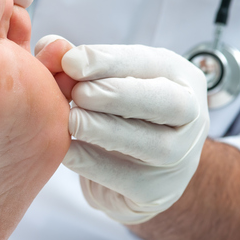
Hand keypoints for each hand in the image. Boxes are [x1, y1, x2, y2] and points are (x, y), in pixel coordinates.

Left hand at [49, 40, 208, 223]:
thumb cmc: (116, 114)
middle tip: (78, 93)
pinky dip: (92, 162)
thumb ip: (74, 62)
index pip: (150, 63)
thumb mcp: (102, 80)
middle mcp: (190, 116)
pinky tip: (67, 150)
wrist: (136, 172)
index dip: (109, 61)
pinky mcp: (157, 192)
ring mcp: (179, 158)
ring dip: (106, 130)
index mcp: (180, 78)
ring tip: (73, 120)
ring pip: (152, 144)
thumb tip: (49, 48)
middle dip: (119, 94)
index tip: (71, 62)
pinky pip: (124, 178)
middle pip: (166, 103)